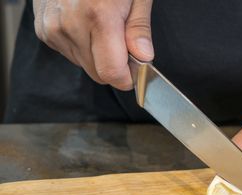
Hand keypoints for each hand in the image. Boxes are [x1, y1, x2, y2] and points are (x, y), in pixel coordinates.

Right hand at [33, 0, 153, 89]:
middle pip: (98, 74)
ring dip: (98, 54)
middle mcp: (71, 25)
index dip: (128, 77)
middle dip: (114, 64)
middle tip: (121, 38)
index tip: (136, 69)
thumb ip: (139, 28)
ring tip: (101, 24)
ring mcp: (54, 29)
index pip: (111, 73)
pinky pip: (70, 53)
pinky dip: (82, 45)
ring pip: (84, 65)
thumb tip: (143, 57)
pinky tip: (85, 23)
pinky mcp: (44, 30)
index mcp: (99, 17)